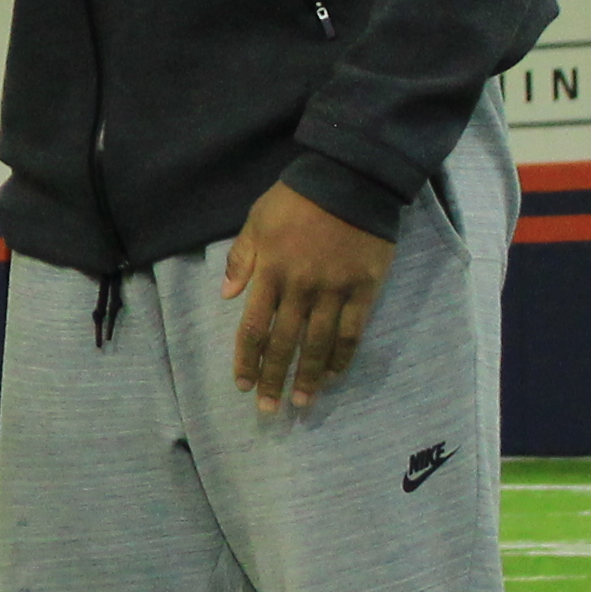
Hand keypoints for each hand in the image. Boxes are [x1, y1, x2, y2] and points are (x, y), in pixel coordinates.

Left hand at [222, 180, 393, 415]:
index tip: (243, 386)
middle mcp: (301, 288)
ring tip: (302, 403)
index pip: (254, 328)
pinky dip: (342, 355)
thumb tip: (226, 295)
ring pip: (318, 344)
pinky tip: (334, 375)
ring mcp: (334, 291)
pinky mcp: (364, 289)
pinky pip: (352, 331)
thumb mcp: (257, 220)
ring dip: (308, 376)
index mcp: (271, 273)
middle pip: (284, 344)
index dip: (247, 360)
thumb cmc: (297, 198)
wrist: (351, 180)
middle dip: (274, 379)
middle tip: (269, 410)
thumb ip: (242, 258)